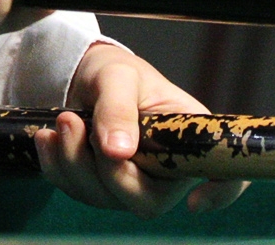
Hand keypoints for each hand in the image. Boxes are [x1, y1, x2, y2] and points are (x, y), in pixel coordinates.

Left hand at [35, 43, 247, 218]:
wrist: (83, 76)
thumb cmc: (116, 72)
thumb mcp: (118, 77)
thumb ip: (118, 109)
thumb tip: (119, 152)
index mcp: (189, 136)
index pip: (226, 172)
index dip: (222, 192)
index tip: (195, 202)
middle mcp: (168, 169)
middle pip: (147, 201)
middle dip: (107, 172)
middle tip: (75, 123)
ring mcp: (135, 183)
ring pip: (106, 199)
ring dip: (74, 163)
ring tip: (61, 120)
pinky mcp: (103, 188)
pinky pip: (78, 192)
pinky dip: (58, 167)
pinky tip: (47, 137)